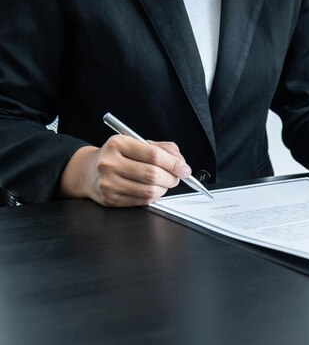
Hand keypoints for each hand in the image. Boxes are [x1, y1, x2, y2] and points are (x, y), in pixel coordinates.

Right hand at [57, 135, 191, 206]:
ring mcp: (108, 183)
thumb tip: (180, 161)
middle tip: (176, 177)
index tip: (184, 168)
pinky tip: (153, 190)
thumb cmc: (118, 156)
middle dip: (172, 178)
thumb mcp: (137, 143)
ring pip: (149, 191)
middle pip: (152, 174)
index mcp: (118, 144)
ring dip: (164, 188)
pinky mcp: (110, 200)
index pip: (153, 155)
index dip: (174, 163)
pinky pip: (142, 201)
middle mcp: (109, 163)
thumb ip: (162, 148)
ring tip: (164, 183)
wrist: (88, 171)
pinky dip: (154, 197)